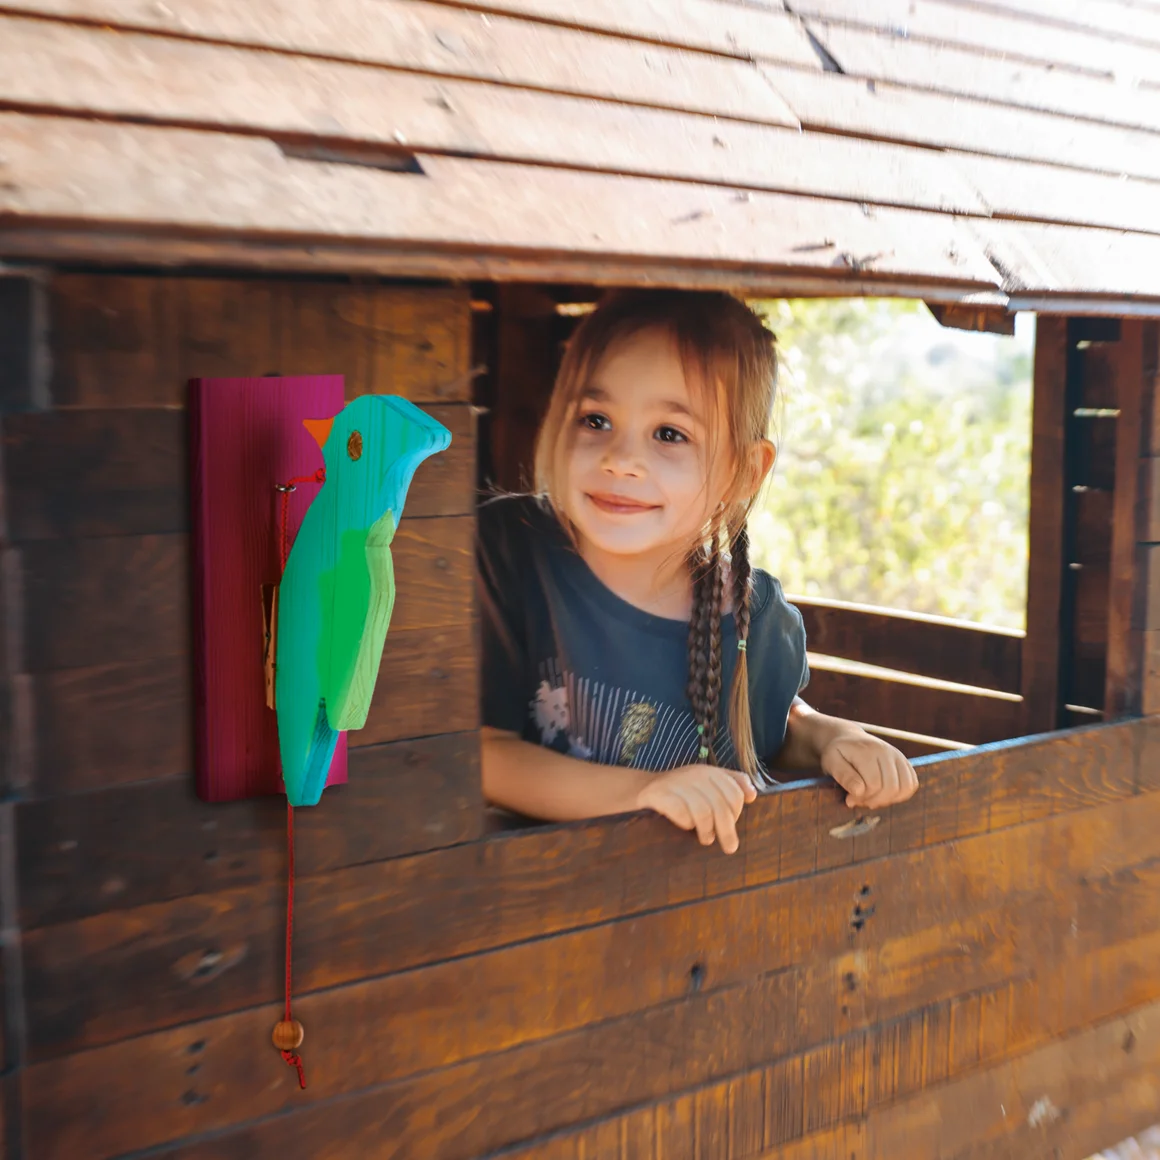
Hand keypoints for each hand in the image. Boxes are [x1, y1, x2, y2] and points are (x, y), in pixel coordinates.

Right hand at [636, 764, 757, 853]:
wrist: (644, 789)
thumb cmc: (682, 792)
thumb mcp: (707, 784)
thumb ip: (732, 785)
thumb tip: (753, 795)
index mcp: (709, 772)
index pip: (734, 793)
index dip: (736, 813)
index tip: (732, 826)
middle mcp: (695, 774)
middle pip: (720, 805)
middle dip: (727, 829)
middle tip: (729, 847)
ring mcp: (676, 783)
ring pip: (702, 811)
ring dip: (707, 830)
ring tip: (706, 840)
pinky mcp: (659, 794)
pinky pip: (680, 812)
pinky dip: (686, 823)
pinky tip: (685, 827)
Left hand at [820, 729, 918, 808]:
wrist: (848, 738)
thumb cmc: (838, 753)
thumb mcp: (831, 762)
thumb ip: (844, 776)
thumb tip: (858, 791)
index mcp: (867, 751)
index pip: (873, 784)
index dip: (861, 798)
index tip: (848, 799)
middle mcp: (887, 751)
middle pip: (890, 788)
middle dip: (874, 800)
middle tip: (858, 800)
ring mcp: (898, 755)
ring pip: (904, 788)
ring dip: (888, 800)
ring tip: (871, 797)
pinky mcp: (904, 761)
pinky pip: (911, 784)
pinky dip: (900, 795)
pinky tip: (882, 793)